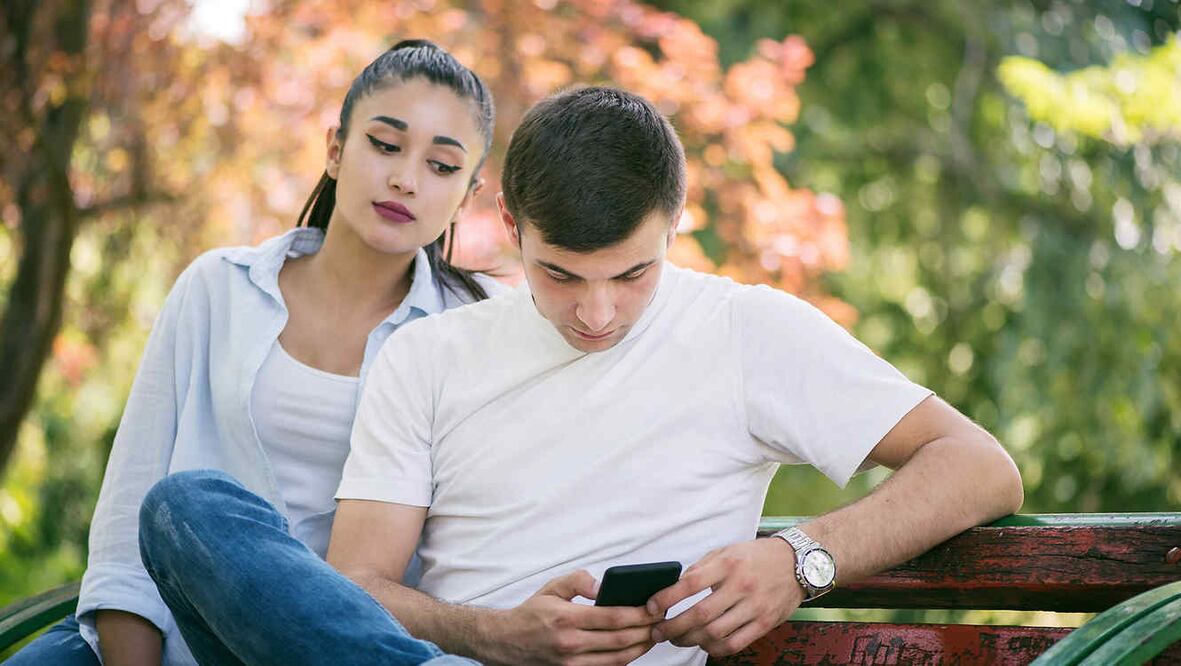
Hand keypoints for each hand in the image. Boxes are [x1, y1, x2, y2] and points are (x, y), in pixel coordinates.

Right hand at [488, 569, 662, 665]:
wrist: (505, 642)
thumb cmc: (532, 612)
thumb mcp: (551, 587)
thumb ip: (578, 581)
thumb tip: (602, 585)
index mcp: (566, 618)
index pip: (613, 617)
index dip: (639, 614)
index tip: (654, 607)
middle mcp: (570, 643)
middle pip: (620, 640)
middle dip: (646, 630)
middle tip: (661, 621)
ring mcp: (571, 662)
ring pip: (617, 659)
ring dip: (640, 648)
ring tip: (653, 635)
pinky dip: (624, 660)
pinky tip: (633, 648)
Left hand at [646, 539, 801, 656]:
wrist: (798, 563)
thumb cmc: (756, 556)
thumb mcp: (727, 551)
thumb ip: (702, 568)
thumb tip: (675, 586)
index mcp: (728, 564)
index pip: (690, 583)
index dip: (667, 598)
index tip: (652, 607)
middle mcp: (741, 586)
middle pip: (700, 614)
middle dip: (673, 627)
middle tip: (658, 632)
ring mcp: (754, 607)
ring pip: (715, 633)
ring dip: (690, 640)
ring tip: (677, 638)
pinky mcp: (765, 624)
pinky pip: (734, 644)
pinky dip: (714, 648)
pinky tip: (703, 644)